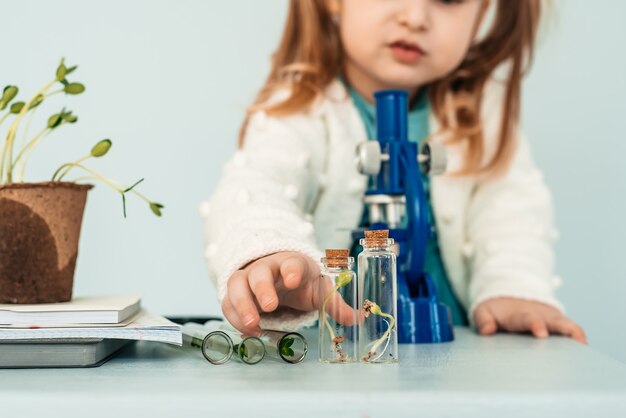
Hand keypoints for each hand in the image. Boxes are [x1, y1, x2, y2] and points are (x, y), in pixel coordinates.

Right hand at [221, 251, 354, 335]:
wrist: (278, 276)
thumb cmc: (301, 282)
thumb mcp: (319, 289)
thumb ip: (335, 303)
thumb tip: (359, 317)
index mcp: (291, 263)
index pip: (290, 263)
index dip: (291, 270)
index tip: (292, 280)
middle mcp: (266, 268)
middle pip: (259, 272)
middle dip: (262, 289)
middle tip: (269, 307)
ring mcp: (248, 279)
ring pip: (237, 285)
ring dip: (242, 305)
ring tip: (253, 326)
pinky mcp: (236, 293)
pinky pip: (228, 302)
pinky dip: (235, 317)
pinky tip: (249, 331)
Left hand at [473, 297, 586, 343]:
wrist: (508, 295)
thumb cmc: (495, 310)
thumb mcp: (483, 311)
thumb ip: (483, 320)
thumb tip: (487, 330)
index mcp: (519, 315)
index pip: (527, 319)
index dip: (535, 324)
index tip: (541, 332)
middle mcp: (539, 315)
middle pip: (553, 321)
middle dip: (562, 329)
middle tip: (573, 339)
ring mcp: (551, 319)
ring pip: (566, 324)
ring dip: (575, 332)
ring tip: (584, 344)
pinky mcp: (558, 323)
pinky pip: (571, 329)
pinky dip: (578, 336)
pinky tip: (584, 349)